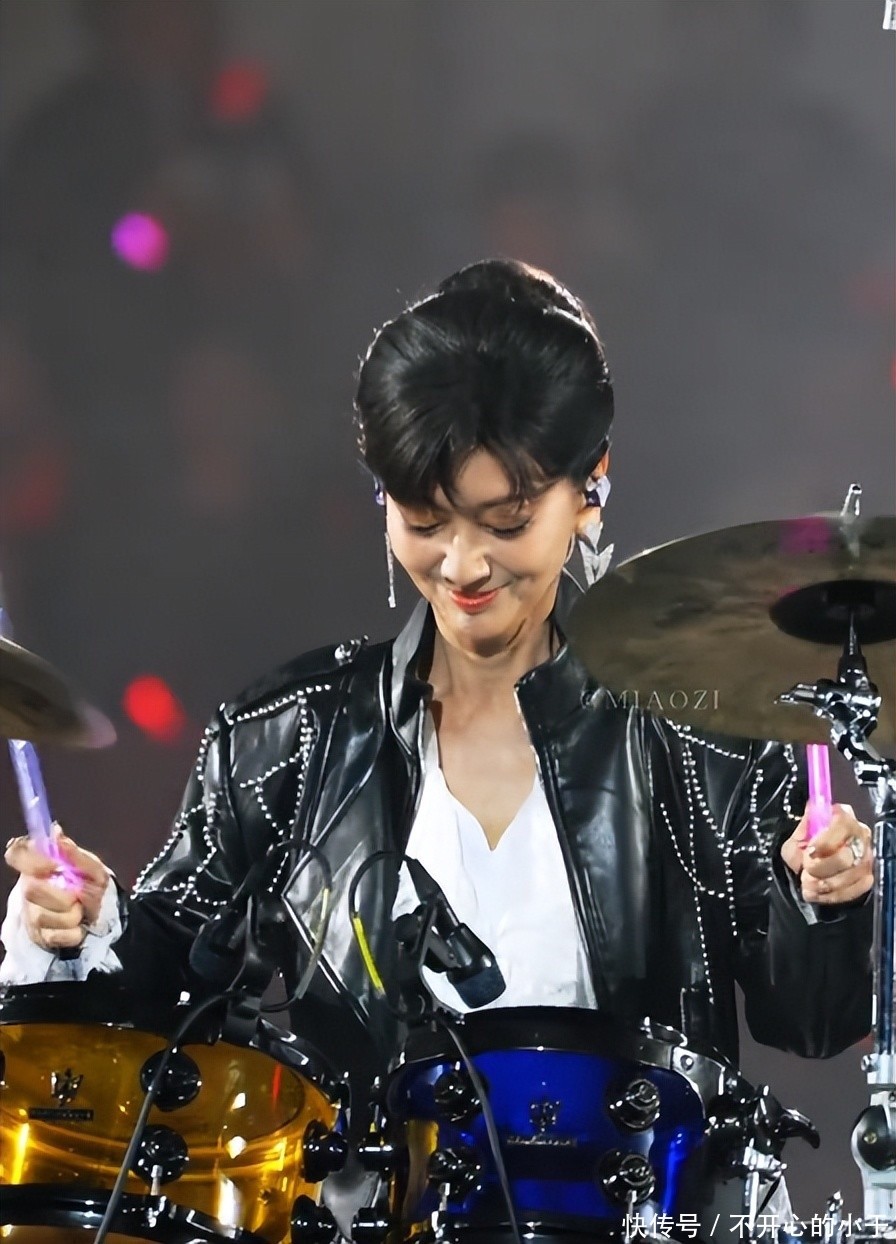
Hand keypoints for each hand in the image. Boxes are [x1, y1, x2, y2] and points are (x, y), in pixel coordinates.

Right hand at [5, 826, 110, 951]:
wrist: (97, 914)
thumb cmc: (89, 885)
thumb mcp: (92, 868)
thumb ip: (75, 853)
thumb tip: (57, 832)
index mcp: (39, 864)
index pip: (17, 853)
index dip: (32, 859)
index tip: (54, 865)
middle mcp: (27, 887)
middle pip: (31, 890)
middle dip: (62, 896)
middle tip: (78, 896)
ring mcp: (30, 913)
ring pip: (41, 916)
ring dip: (71, 915)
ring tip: (79, 911)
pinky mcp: (38, 936)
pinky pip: (53, 937)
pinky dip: (73, 933)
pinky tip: (78, 927)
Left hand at [780, 803, 873, 905]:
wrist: (809, 867)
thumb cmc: (804, 847)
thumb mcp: (797, 836)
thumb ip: (804, 828)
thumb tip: (811, 814)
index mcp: (843, 817)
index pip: (843, 825)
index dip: (826, 841)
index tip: (809, 852)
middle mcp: (860, 835)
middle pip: (847, 855)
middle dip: (822, 867)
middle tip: (806, 870)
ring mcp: (866, 858)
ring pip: (850, 875)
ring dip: (824, 884)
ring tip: (807, 884)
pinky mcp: (866, 879)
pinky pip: (853, 891)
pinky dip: (831, 895)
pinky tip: (816, 893)